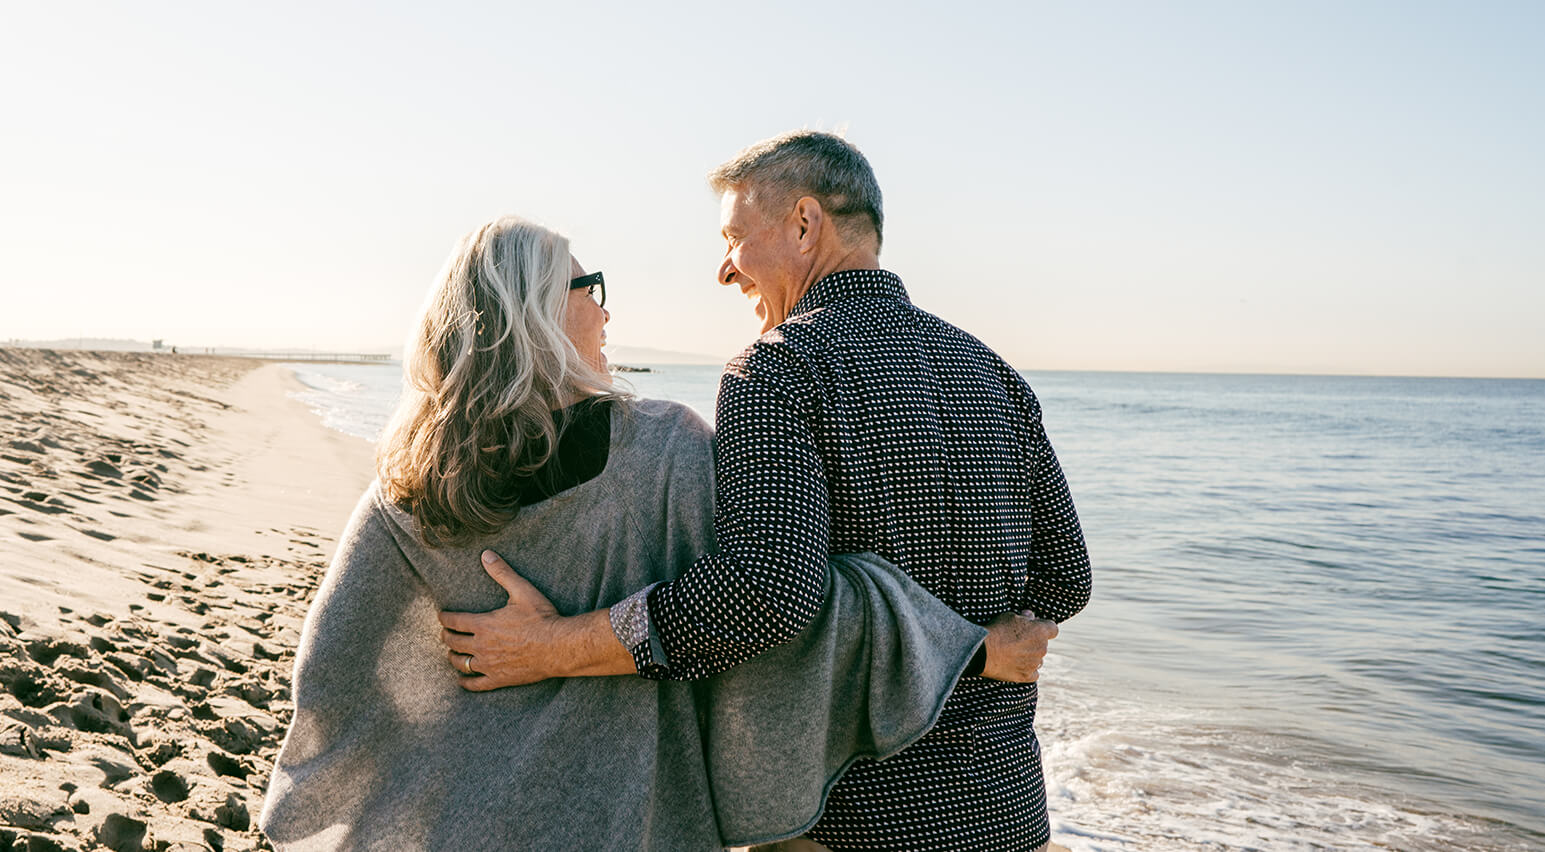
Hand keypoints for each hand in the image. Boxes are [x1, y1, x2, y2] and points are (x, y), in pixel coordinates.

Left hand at [438, 550, 562, 690]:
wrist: (558, 647)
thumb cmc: (541, 618)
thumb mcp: (522, 590)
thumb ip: (502, 572)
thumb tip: (486, 554)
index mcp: (483, 624)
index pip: (454, 621)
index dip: (445, 618)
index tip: (441, 616)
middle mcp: (481, 646)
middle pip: (453, 642)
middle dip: (446, 637)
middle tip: (445, 634)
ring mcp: (488, 664)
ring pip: (460, 663)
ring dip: (453, 657)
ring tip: (452, 654)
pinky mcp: (498, 679)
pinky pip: (475, 684)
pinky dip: (465, 682)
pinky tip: (462, 680)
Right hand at [980, 611, 1058, 682]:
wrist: (984, 651)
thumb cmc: (997, 630)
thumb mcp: (1010, 616)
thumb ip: (1024, 616)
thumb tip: (1030, 616)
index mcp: (1040, 631)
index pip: (1053, 629)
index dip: (1044, 627)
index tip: (1034, 627)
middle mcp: (1042, 648)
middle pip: (1043, 644)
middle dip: (1034, 641)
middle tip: (1018, 640)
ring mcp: (1035, 663)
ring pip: (1038, 659)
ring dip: (1031, 656)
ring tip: (1014, 654)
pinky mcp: (1026, 676)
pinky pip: (1034, 673)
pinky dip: (1028, 670)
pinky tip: (1017, 666)